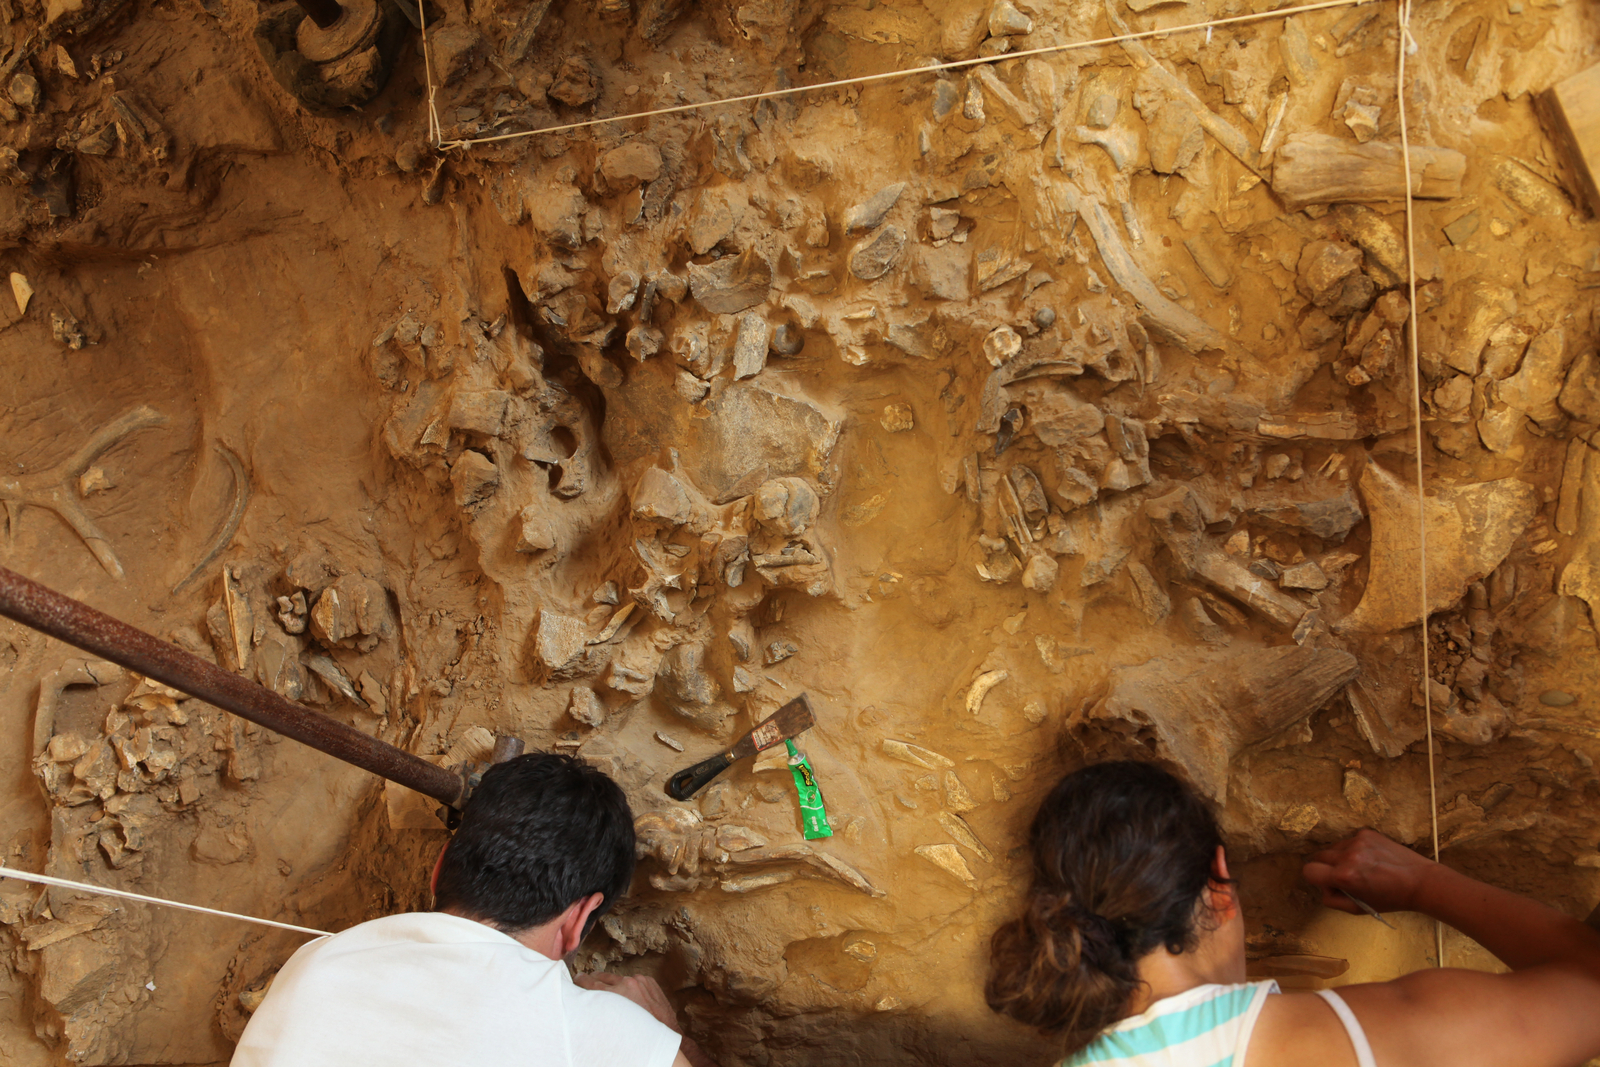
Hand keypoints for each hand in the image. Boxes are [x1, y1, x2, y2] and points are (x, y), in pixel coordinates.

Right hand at [574, 971, 681, 1033]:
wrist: (664, 1033)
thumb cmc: (637, 1033)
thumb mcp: (613, 1021)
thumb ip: (601, 1008)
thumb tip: (588, 1001)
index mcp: (617, 993)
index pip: (592, 983)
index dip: (581, 980)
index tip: (577, 978)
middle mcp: (628, 983)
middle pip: (603, 977)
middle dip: (594, 979)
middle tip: (586, 980)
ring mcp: (640, 980)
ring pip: (619, 978)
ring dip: (613, 983)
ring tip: (607, 990)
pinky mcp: (649, 980)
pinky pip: (634, 979)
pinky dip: (629, 985)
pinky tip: (626, 993)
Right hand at [1303, 828, 1437, 914]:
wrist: (1420, 881)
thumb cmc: (1390, 899)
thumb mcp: (1358, 909)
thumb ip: (1332, 900)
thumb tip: (1321, 886)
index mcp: (1344, 876)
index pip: (1308, 871)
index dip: (1314, 878)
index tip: (1326, 882)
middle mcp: (1347, 856)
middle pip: (1318, 857)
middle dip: (1327, 867)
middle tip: (1345, 877)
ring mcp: (1357, 841)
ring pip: (1333, 848)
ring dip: (1340, 857)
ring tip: (1362, 867)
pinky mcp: (1367, 833)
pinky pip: (1349, 840)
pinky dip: (1354, 849)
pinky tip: (1370, 858)